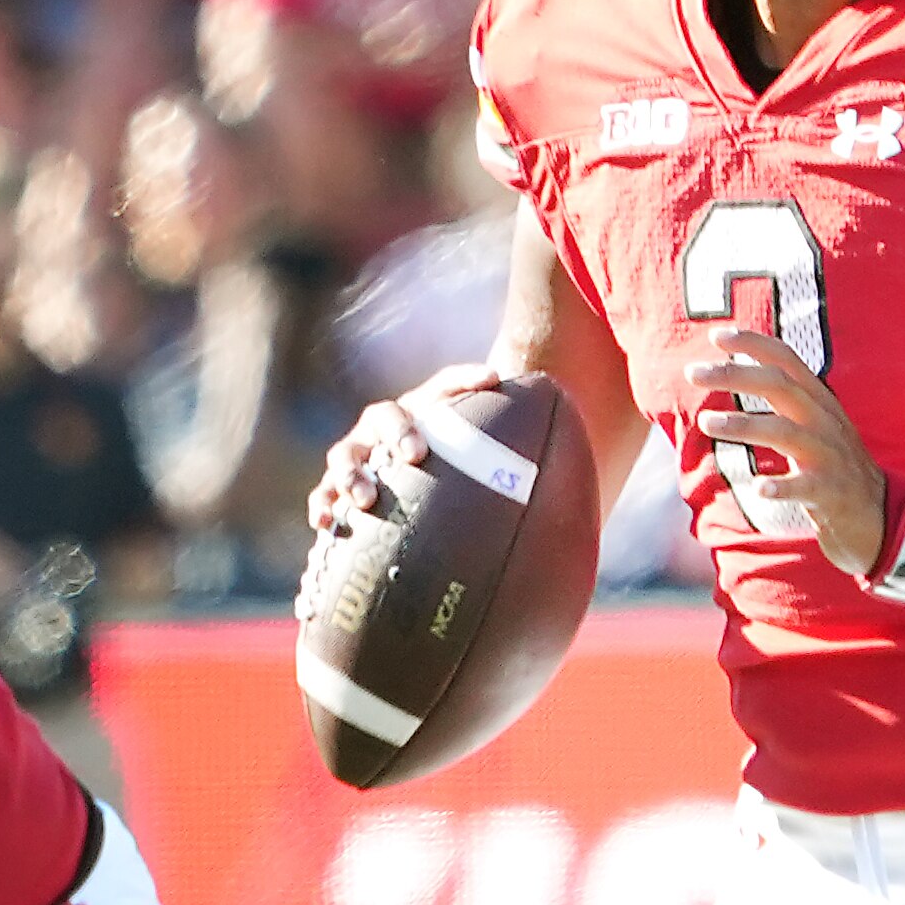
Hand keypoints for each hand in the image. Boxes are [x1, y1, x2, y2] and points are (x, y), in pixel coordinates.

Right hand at [304, 362, 500, 535]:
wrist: (408, 502)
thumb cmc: (455, 486)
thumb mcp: (488, 478)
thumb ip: (518, 478)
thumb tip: (581, 502)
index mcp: (424, 413)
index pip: (445, 387)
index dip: (466, 380)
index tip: (494, 380)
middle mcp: (386, 429)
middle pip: (387, 417)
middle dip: (399, 433)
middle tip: (415, 454)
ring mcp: (357, 457)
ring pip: (345, 454)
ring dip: (353, 473)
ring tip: (366, 498)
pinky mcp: (334, 489)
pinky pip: (322, 494)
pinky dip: (322, 505)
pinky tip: (326, 524)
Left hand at [687, 329, 887, 575]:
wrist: (878, 514)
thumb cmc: (833, 467)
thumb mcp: (814, 425)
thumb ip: (784, 400)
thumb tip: (737, 372)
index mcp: (819, 402)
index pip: (786, 361)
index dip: (753, 344)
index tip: (716, 334)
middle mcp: (824, 422)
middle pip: (779, 387)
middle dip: (735, 375)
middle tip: (693, 372)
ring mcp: (829, 456)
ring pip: (784, 432)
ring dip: (743, 424)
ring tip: (706, 422)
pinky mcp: (830, 492)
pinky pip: (804, 486)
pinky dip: (782, 486)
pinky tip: (759, 488)